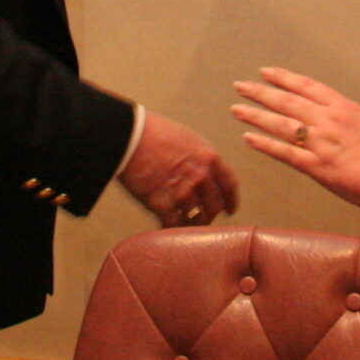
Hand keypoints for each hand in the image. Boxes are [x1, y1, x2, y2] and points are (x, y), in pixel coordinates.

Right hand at [117, 109, 240, 226]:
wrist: (129, 135)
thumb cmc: (153, 131)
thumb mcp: (187, 138)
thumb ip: (198, 156)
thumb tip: (201, 170)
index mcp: (209, 157)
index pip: (229, 185)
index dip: (231, 200)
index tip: (230, 209)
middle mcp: (200, 176)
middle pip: (214, 206)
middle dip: (210, 215)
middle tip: (204, 218)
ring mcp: (182, 192)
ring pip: (195, 219)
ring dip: (191, 224)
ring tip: (184, 224)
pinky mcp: (162, 204)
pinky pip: (173, 224)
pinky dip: (171, 228)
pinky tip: (167, 226)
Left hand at [230, 68, 359, 216]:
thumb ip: (348, 121)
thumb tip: (334, 123)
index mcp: (344, 107)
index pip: (306, 86)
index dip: (284, 78)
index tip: (266, 72)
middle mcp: (328, 120)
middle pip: (287, 100)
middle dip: (261, 92)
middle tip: (241, 86)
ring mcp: (320, 142)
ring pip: (280, 123)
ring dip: (255, 114)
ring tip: (236, 108)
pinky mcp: (316, 166)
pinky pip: (283, 152)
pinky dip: (264, 144)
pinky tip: (248, 138)